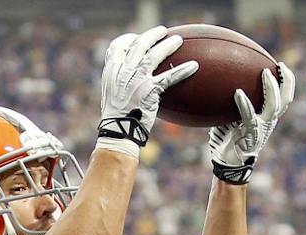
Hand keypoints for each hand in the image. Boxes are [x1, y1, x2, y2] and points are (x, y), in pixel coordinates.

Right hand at [97, 26, 199, 154]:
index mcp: (112, 70)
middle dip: (152, 35)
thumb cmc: (116, 117)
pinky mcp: (149, 90)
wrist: (118, 131)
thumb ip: (121, 81)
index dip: (128, 39)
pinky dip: (182, 70)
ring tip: (178, 40)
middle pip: (139, 45)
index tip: (136, 38)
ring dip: (168, 46)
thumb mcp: (111, 94)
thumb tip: (132, 78)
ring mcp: (136, 79)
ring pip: (154, 56)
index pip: (118, 46)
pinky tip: (194, 66)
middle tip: (163, 31)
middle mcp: (123, 71)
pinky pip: (169, 77)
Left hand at [208, 64, 292, 184]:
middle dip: (286, 81)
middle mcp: (269, 122)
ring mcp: (261, 129)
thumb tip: (219, 82)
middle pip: (285, 99)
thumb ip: (232, 102)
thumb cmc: (227, 138)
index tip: (281, 65)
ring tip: (264, 73)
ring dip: (271, 88)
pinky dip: (244, 104)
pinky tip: (238, 92)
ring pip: (274, 106)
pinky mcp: (250, 135)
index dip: (287, 81)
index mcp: (268, 117)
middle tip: (279, 66)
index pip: (284, 97)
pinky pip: (249, 117)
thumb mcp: (231, 116)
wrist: (227, 163)